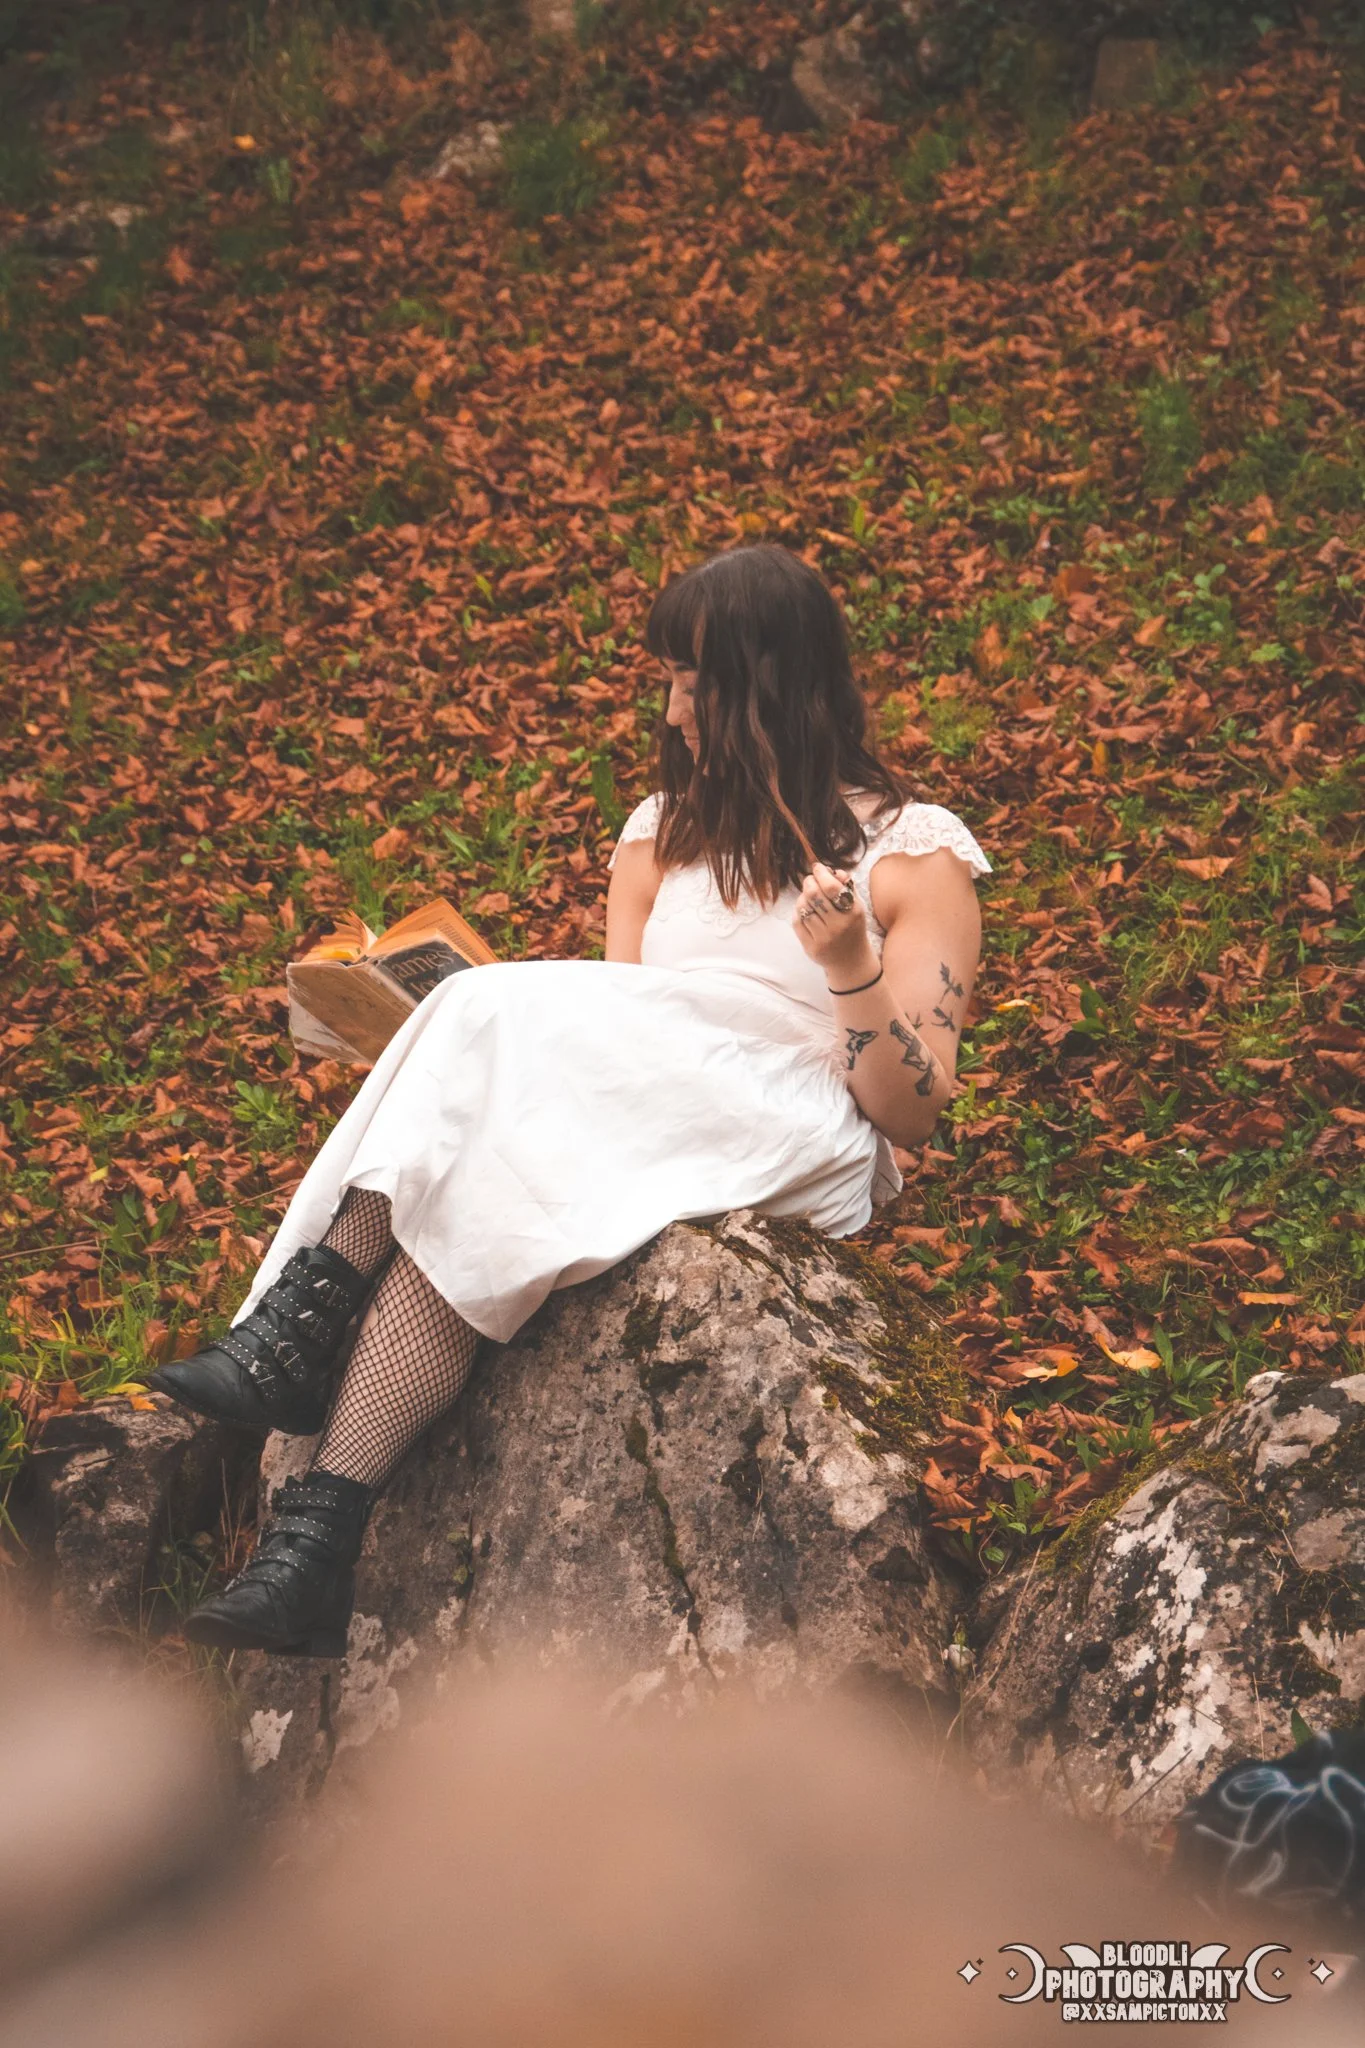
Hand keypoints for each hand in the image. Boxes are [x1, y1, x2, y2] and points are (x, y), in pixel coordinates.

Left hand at [790, 862, 872, 976]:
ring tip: (808, 897)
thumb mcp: (856, 907)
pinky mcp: (811, 947)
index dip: (821, 873)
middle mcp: (839, 925)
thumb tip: (832, 870)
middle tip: (810, 881)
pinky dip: (798, 911)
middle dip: (809, 882)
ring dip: (803, 897)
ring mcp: (824, 938)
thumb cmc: (852, 928)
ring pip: (803, 907)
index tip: (817, 868)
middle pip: (814, 894)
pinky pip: (797, 921)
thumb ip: (846, 886)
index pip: (832, 887)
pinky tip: (805, 911)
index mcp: (853, 912)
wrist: (850, 961)